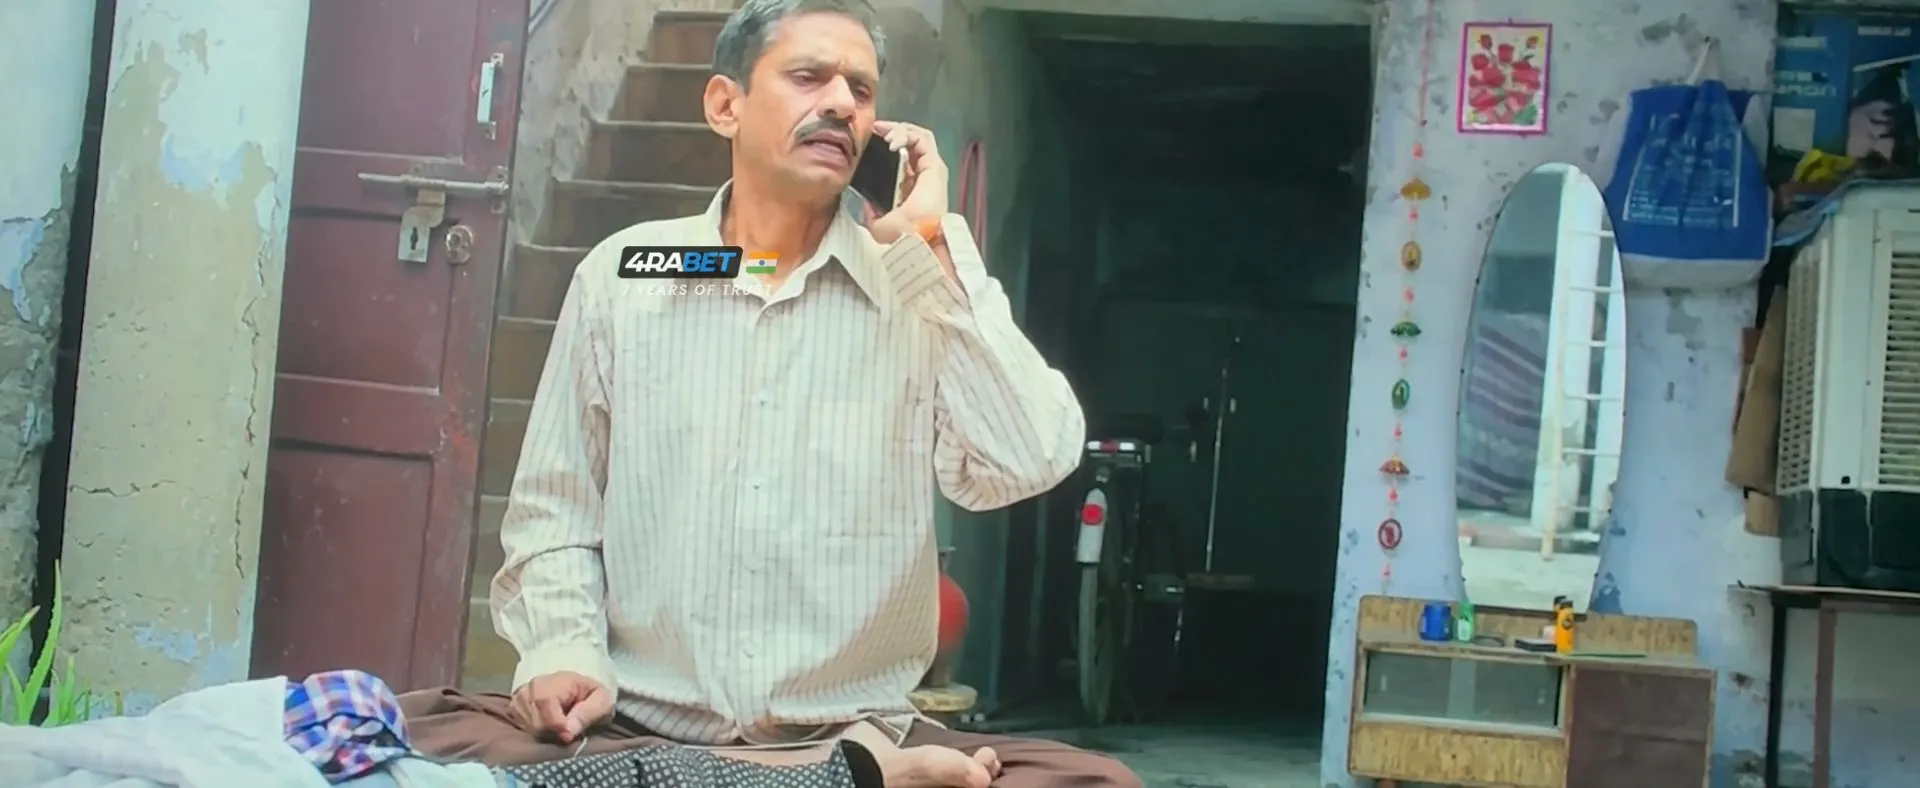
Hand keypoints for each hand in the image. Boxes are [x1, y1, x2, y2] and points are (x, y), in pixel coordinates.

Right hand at [509, 670, 613, 743]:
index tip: (570, 735)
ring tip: (560, 725)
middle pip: (536, 721)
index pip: (545, 703)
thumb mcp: (602, 701)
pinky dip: (537, 733)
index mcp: (555, 680)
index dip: (557, 724)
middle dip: (555, 732)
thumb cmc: (591, 696)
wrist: (579, 692)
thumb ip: (588, 714)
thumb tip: (568, 731)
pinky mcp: (514, 710)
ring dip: (547, 734)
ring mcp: (519, 698)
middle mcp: (532, 687)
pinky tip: (548, 726)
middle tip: (569, 728)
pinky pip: (522, 729)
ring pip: (529, 728)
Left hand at [868, 121, 947, 244]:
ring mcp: (931, 169)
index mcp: (911, 187)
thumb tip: (864, 205)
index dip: (886, 144)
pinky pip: (924, 139)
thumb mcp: (879, 226)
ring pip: (918, 136)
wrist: (918, 240)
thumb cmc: (902, 236)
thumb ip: (871, 214)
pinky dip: (908, 134)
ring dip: (899, 129)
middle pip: (910, 141)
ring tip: (883, 133)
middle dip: (891, 131)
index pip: (902, 155)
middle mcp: (923, 175)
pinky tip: (892, 141)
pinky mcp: (935, 165)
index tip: (867, 140)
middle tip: (874, 129)